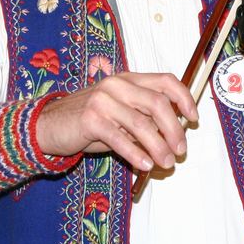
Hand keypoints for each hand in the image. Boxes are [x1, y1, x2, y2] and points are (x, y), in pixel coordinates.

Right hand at [34, 72, 198, 172]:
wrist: (49, 125)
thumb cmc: (90, 121)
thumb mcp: (120, 114)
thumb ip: (144, 117)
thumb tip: (176, 133)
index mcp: (129, 79)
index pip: (165, 81)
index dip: (184, 98)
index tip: (194, 118)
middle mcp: (117, 84)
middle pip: (158, 103)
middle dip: (175, 129)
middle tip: (180, 150)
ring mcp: (103, 100)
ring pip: (142, 124)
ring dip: (159, 147)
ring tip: (166, 163)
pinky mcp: (91, 119)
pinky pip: (120, 139)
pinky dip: (136, 154)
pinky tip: (144, 165)